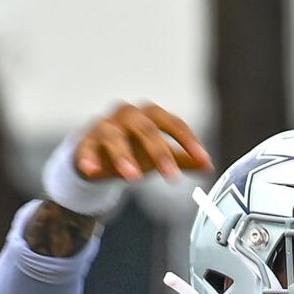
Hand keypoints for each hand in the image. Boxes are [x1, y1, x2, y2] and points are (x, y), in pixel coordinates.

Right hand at [74, 102, 211, 182]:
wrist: (98, 153)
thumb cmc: (135, 149)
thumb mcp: (161, 154)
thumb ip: (184, 159)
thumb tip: (209, 166)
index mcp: (151, 115)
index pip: (173, 123)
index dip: (188, 140)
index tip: (203, 159)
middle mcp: (127, 115)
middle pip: (145, 128)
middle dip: (160, 152)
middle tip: (172, 176)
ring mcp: (104, 126)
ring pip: (113, 136)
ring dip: (124, 156)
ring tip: (133, 178)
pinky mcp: (84, 142)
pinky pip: (85, 148)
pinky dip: (88, 159)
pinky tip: (92, 171)